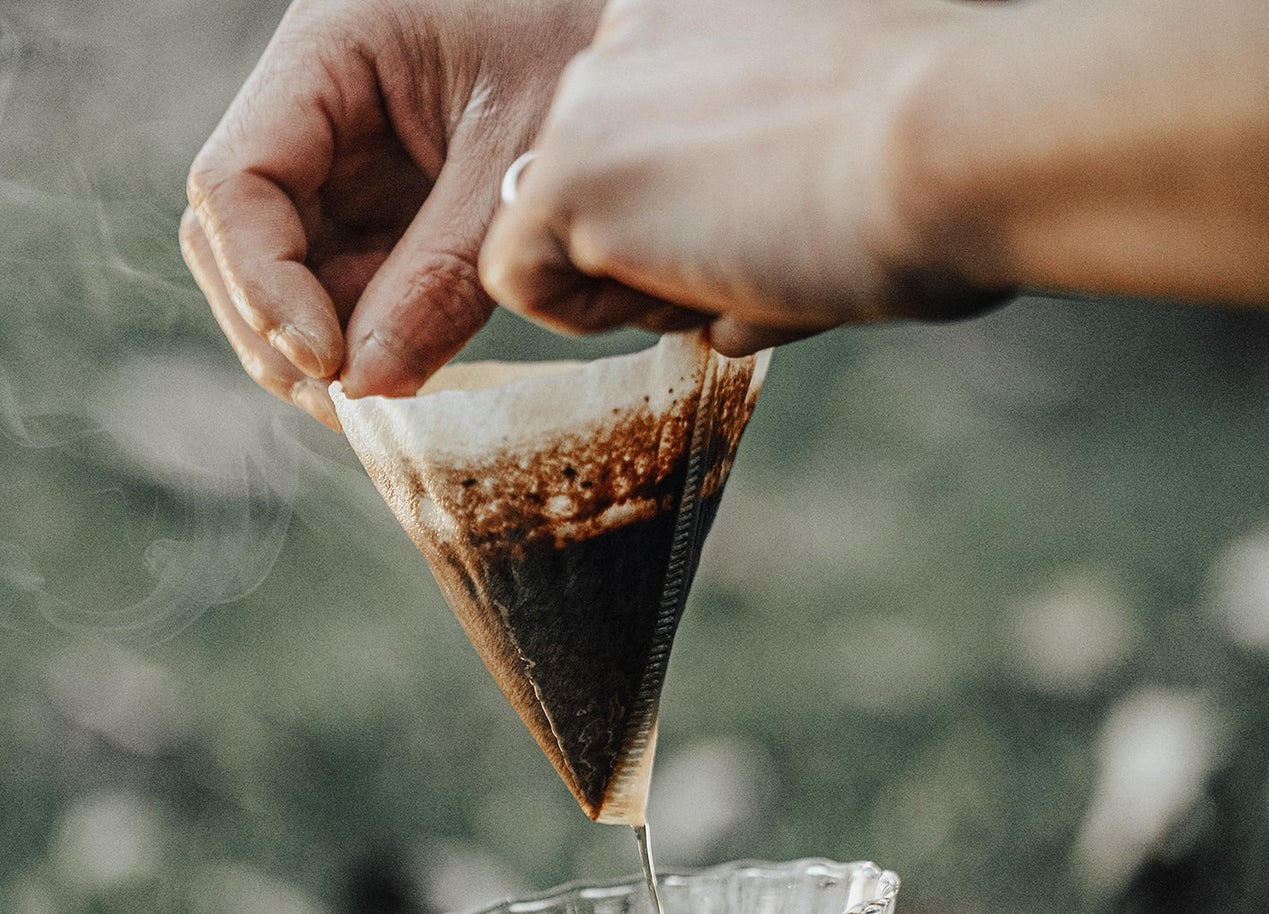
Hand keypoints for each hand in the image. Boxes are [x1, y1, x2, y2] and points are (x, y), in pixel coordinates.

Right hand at [182, 0, 602, 427]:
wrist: (656, 51)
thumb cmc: (589, 45)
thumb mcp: (518, 162)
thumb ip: (442, 272)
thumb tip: (368, 385)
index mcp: (330, 55)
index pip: (237, 183)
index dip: (264, 284)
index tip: (329, 362)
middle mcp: (319, 115)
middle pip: (238, 241)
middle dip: (278, 332)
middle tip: (350, 404)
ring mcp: (349, 171)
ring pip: (287, 281)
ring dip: (320, 353)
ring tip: (382, 405)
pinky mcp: (389, 218)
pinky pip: (349, 294)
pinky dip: (366, 347)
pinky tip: (406, 382)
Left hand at [481, 0, 1268, 345]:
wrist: (961, 140)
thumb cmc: (950, 152)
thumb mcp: (845, 142)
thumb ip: (762, 190)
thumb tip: (723, 305)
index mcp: (697, 12)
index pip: (654, 144)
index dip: (707, 212)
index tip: (785, 214)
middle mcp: (629, 32)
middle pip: (606, 194)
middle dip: (673, 252)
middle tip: (775, 246)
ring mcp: (589, 101)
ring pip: (568, 239)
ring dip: (651, 285)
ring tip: (755, 257)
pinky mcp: (562, 179)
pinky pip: (522, 284)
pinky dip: (594, 314)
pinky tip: (694, 281)